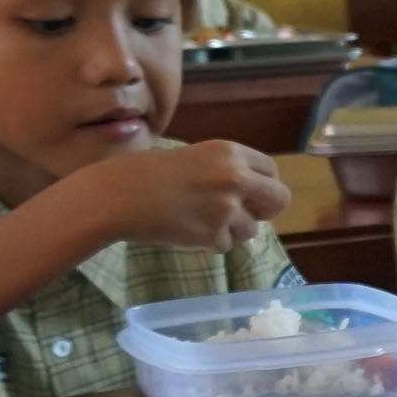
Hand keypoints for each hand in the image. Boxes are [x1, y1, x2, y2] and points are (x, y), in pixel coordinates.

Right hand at [80, 139, 288, 251]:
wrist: (117, 195)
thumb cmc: (147, 173)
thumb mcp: (195, 157)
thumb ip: (226, 171)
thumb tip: (252, 194)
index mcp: (230, 152)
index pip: (271, 169)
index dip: (265, 184)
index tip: (254, 195)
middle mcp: (235, 177)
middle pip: (279, 199)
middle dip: (266, 210)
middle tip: (247, 215)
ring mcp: (226, 207)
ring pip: (251, 229)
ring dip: (231, 231)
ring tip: (201, 222)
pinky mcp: (213, 233)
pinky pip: (225, 245)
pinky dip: (210, 244)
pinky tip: (188, 232)